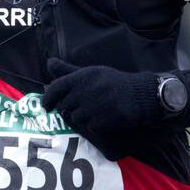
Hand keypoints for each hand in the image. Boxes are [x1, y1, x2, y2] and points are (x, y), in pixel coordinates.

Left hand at [41, 58, 162, 138]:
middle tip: (84, 107)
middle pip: (65, 105)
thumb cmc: (114, 83)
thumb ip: (69, 71)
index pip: (56, 87)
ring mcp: (95, 105)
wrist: (142, 95)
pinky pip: (90, 126)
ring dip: (84, 117)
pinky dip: (95, 124)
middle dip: (71, 108)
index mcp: (83, 76)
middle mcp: (87, 89)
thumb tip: (49, 62)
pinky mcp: (104, 119)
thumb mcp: (92, 73)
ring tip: (98, 110)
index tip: (46, 106)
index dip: (48, 98)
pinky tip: (106, 117)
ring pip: (76, 118)